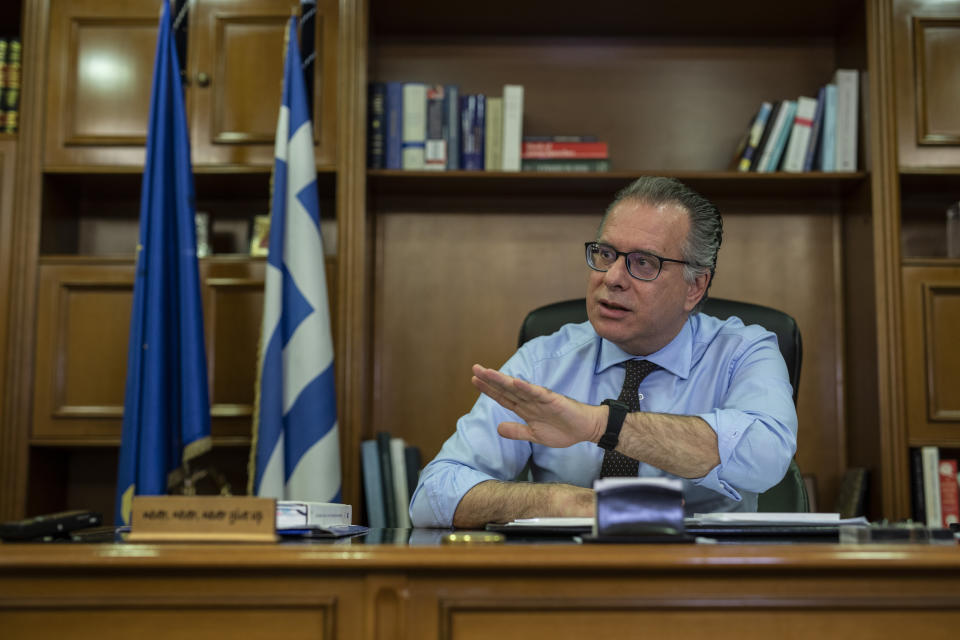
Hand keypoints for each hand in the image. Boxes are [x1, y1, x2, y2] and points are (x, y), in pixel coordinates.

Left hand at [471, 364, 605, 447]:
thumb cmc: (563, 430)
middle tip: (475, 368)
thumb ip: (517, 431)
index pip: (503, 397)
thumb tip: (498, 429)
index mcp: (525, 409)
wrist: (586, 429)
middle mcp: (530, 401)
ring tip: (488, 372)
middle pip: (506, 389)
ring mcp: (540, 399)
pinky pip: (537, 393)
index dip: (489, 389)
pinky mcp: (552, 400)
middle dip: (490, 379)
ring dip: (503, 380)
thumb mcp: (534, 435)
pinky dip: (526, 387)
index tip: (474, 380)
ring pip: (518, 388)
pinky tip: (515, 382)